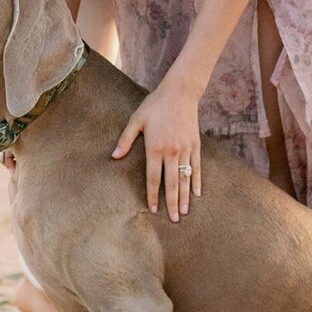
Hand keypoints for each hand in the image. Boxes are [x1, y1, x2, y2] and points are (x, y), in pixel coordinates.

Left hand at [111, 76, 201, 220]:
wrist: (180, 92)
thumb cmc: (155, 105)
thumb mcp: (136, 120)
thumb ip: (125, 139)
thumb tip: (114, 156)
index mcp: (155, 147)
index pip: (153, 178)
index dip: (152, 195)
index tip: (153, 209)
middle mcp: (172, 151)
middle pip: (172, 183)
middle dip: (172, 203)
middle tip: (173, 220)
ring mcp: (186, 149)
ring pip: (186, 178)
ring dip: (185, 197)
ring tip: (184, 212)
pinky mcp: (195, 144)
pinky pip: (196, 167)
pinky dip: (196, 181)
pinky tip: (196, 194)